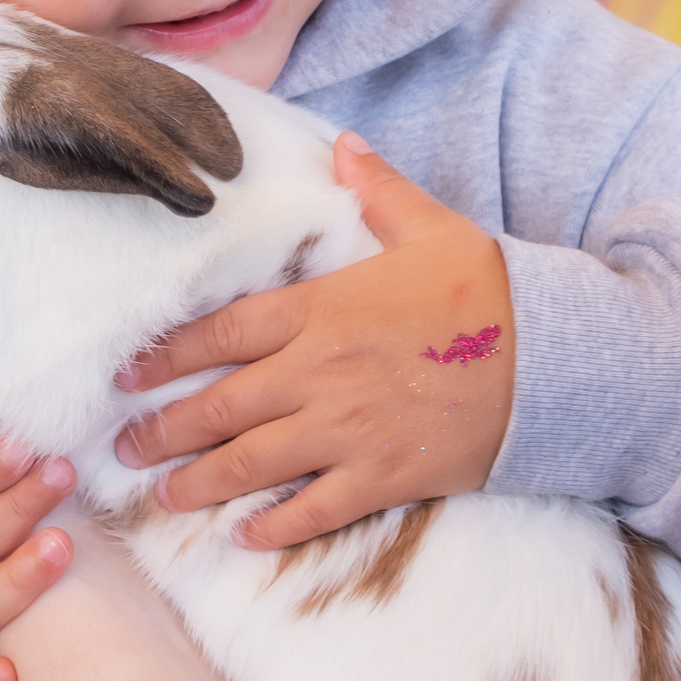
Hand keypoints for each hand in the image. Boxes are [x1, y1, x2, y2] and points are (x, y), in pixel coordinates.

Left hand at [112, 133, 513, 549]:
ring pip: (252, 464)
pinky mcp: (384, 477)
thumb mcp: (433, 227)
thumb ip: (378, 190)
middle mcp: (322, 372)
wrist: (556, 360)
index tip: (129, 374)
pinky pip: (314, 510)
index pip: (223, 333)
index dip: (168, 355)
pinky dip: (275, 528)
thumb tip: (342, 144)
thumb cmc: (490, 290)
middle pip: (220, 406)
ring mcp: (350, 430)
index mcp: (324, 309)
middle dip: (163, 430)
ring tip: (161, 495)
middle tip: (123, 447)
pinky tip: (244, 537)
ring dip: (199, 482)